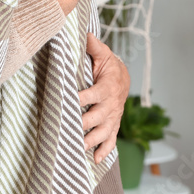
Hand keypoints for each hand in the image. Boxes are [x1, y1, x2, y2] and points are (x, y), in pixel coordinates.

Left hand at [79, 33, 129, 162]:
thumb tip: (84, 33)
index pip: (93, 94)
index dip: (82, 98)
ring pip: (103, 132)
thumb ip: (92, 46)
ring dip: (92, 141)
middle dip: (85, 124)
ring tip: (80, 148)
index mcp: (106, 87)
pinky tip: (95, 160)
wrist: (123, 79)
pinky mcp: (113, 126)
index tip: (71, 101)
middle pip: (97, 117)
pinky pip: (110, 141)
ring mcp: (112, 118)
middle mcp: (110, 105)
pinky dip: (104, 151)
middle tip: (72, 129)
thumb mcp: (102, 54)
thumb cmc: (108, 66)